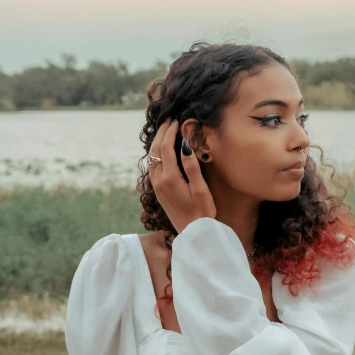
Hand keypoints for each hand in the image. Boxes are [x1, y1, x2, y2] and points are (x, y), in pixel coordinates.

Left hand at [148, 118, 216, 233]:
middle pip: (155, 151)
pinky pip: (153, 167)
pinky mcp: (158, 192)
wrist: (193, 234)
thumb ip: (192, 166)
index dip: (170, 133)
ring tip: (165, 131)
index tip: (176, 121)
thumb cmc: (203, 213)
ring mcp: (157, 187)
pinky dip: (156, 154)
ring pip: (151, 159)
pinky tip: (162, 150)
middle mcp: (159, 182)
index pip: (165, 149)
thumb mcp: (201, 189)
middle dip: (161, 134)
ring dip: (156, 143)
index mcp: (170, 179)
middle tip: (168, 120)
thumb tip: (184, 144)